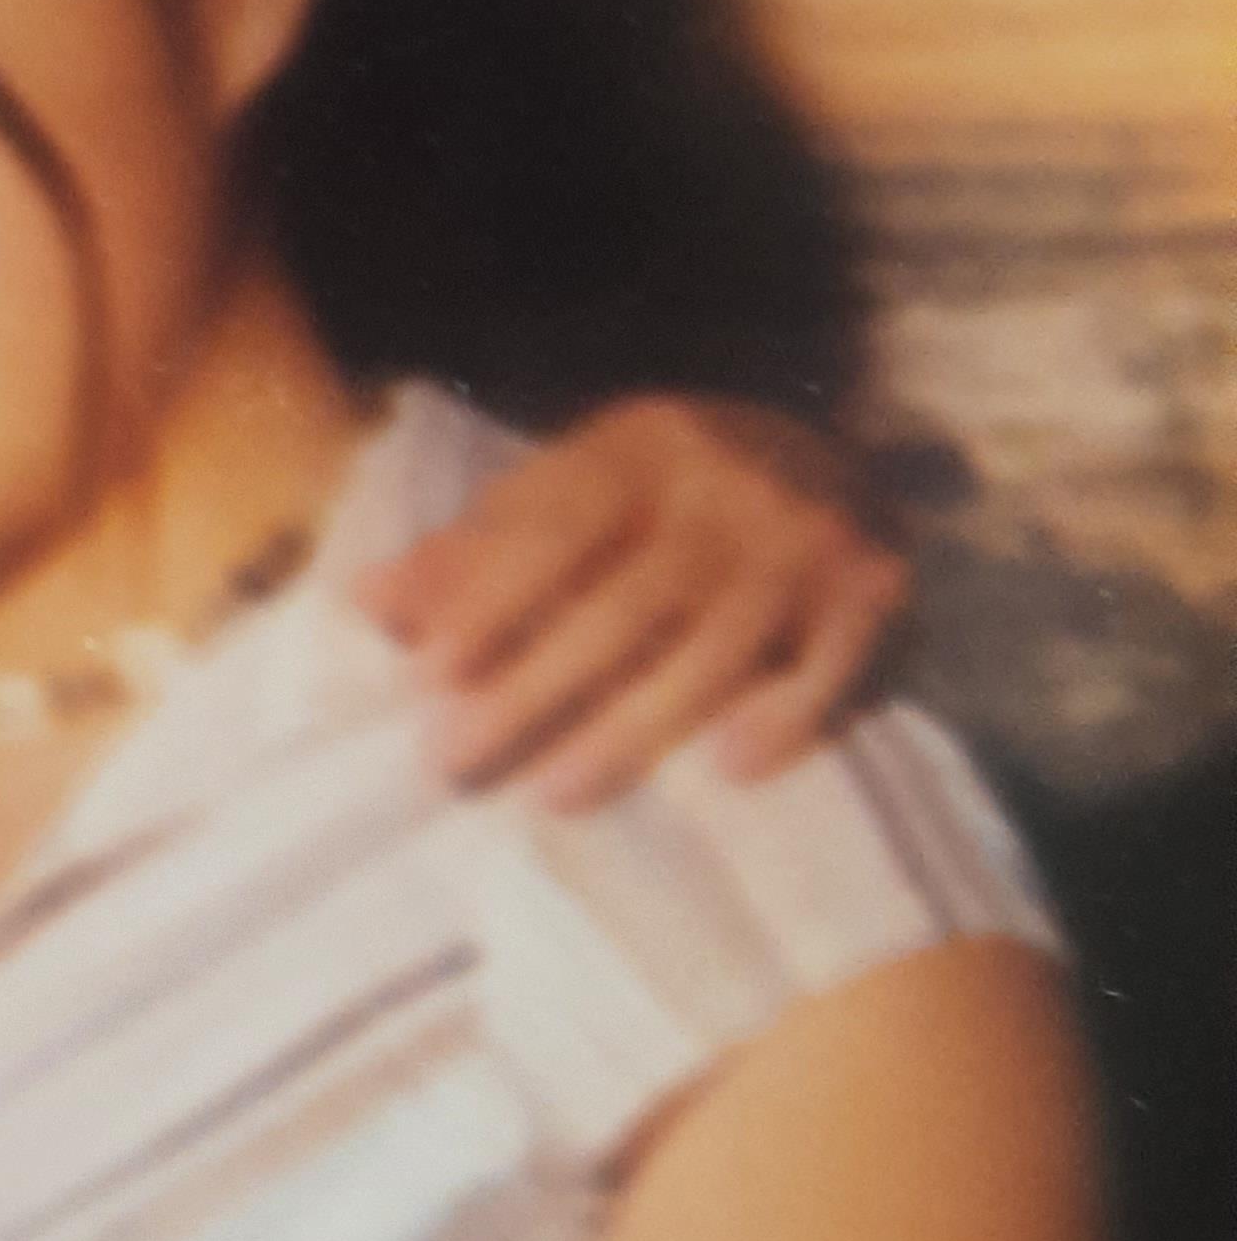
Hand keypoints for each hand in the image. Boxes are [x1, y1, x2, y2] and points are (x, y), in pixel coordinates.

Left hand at [355, 397, 906, 810]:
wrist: (841, 452)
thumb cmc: (669, 489)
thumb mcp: (574, 486)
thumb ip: (476, 547)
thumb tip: (365, 602)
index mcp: (642, 443)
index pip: (556, 524)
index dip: (490, 600)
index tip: (426, 676)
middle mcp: (728, 483)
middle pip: (624, 602)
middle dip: (533, 688)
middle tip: (453, 759)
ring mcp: (806, 538)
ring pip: (713, 650)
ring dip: (630, 730)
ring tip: (551, 796)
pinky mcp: (873, 590)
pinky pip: (827, 667)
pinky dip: (782, 718)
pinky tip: (729, 771)